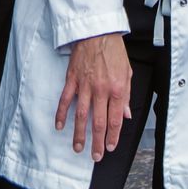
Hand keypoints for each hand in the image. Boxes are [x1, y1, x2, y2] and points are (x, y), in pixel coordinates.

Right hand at [55, 33, 131, 158]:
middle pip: (99, 123)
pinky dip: (62, 114)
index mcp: (117, 89)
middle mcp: (101, 90)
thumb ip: (127, 96)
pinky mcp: (72, 80)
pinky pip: (66, 100)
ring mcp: (85, 85)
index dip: (113, 136)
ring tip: (78, 148)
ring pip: (81, 116)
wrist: (98, 31)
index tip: (110, 147)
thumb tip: (127, 115)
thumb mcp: (128, 72)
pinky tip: (60, 126)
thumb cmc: (114, 51)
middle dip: (97, 142)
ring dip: (79, 134)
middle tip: (95, 156)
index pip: (116, 119)